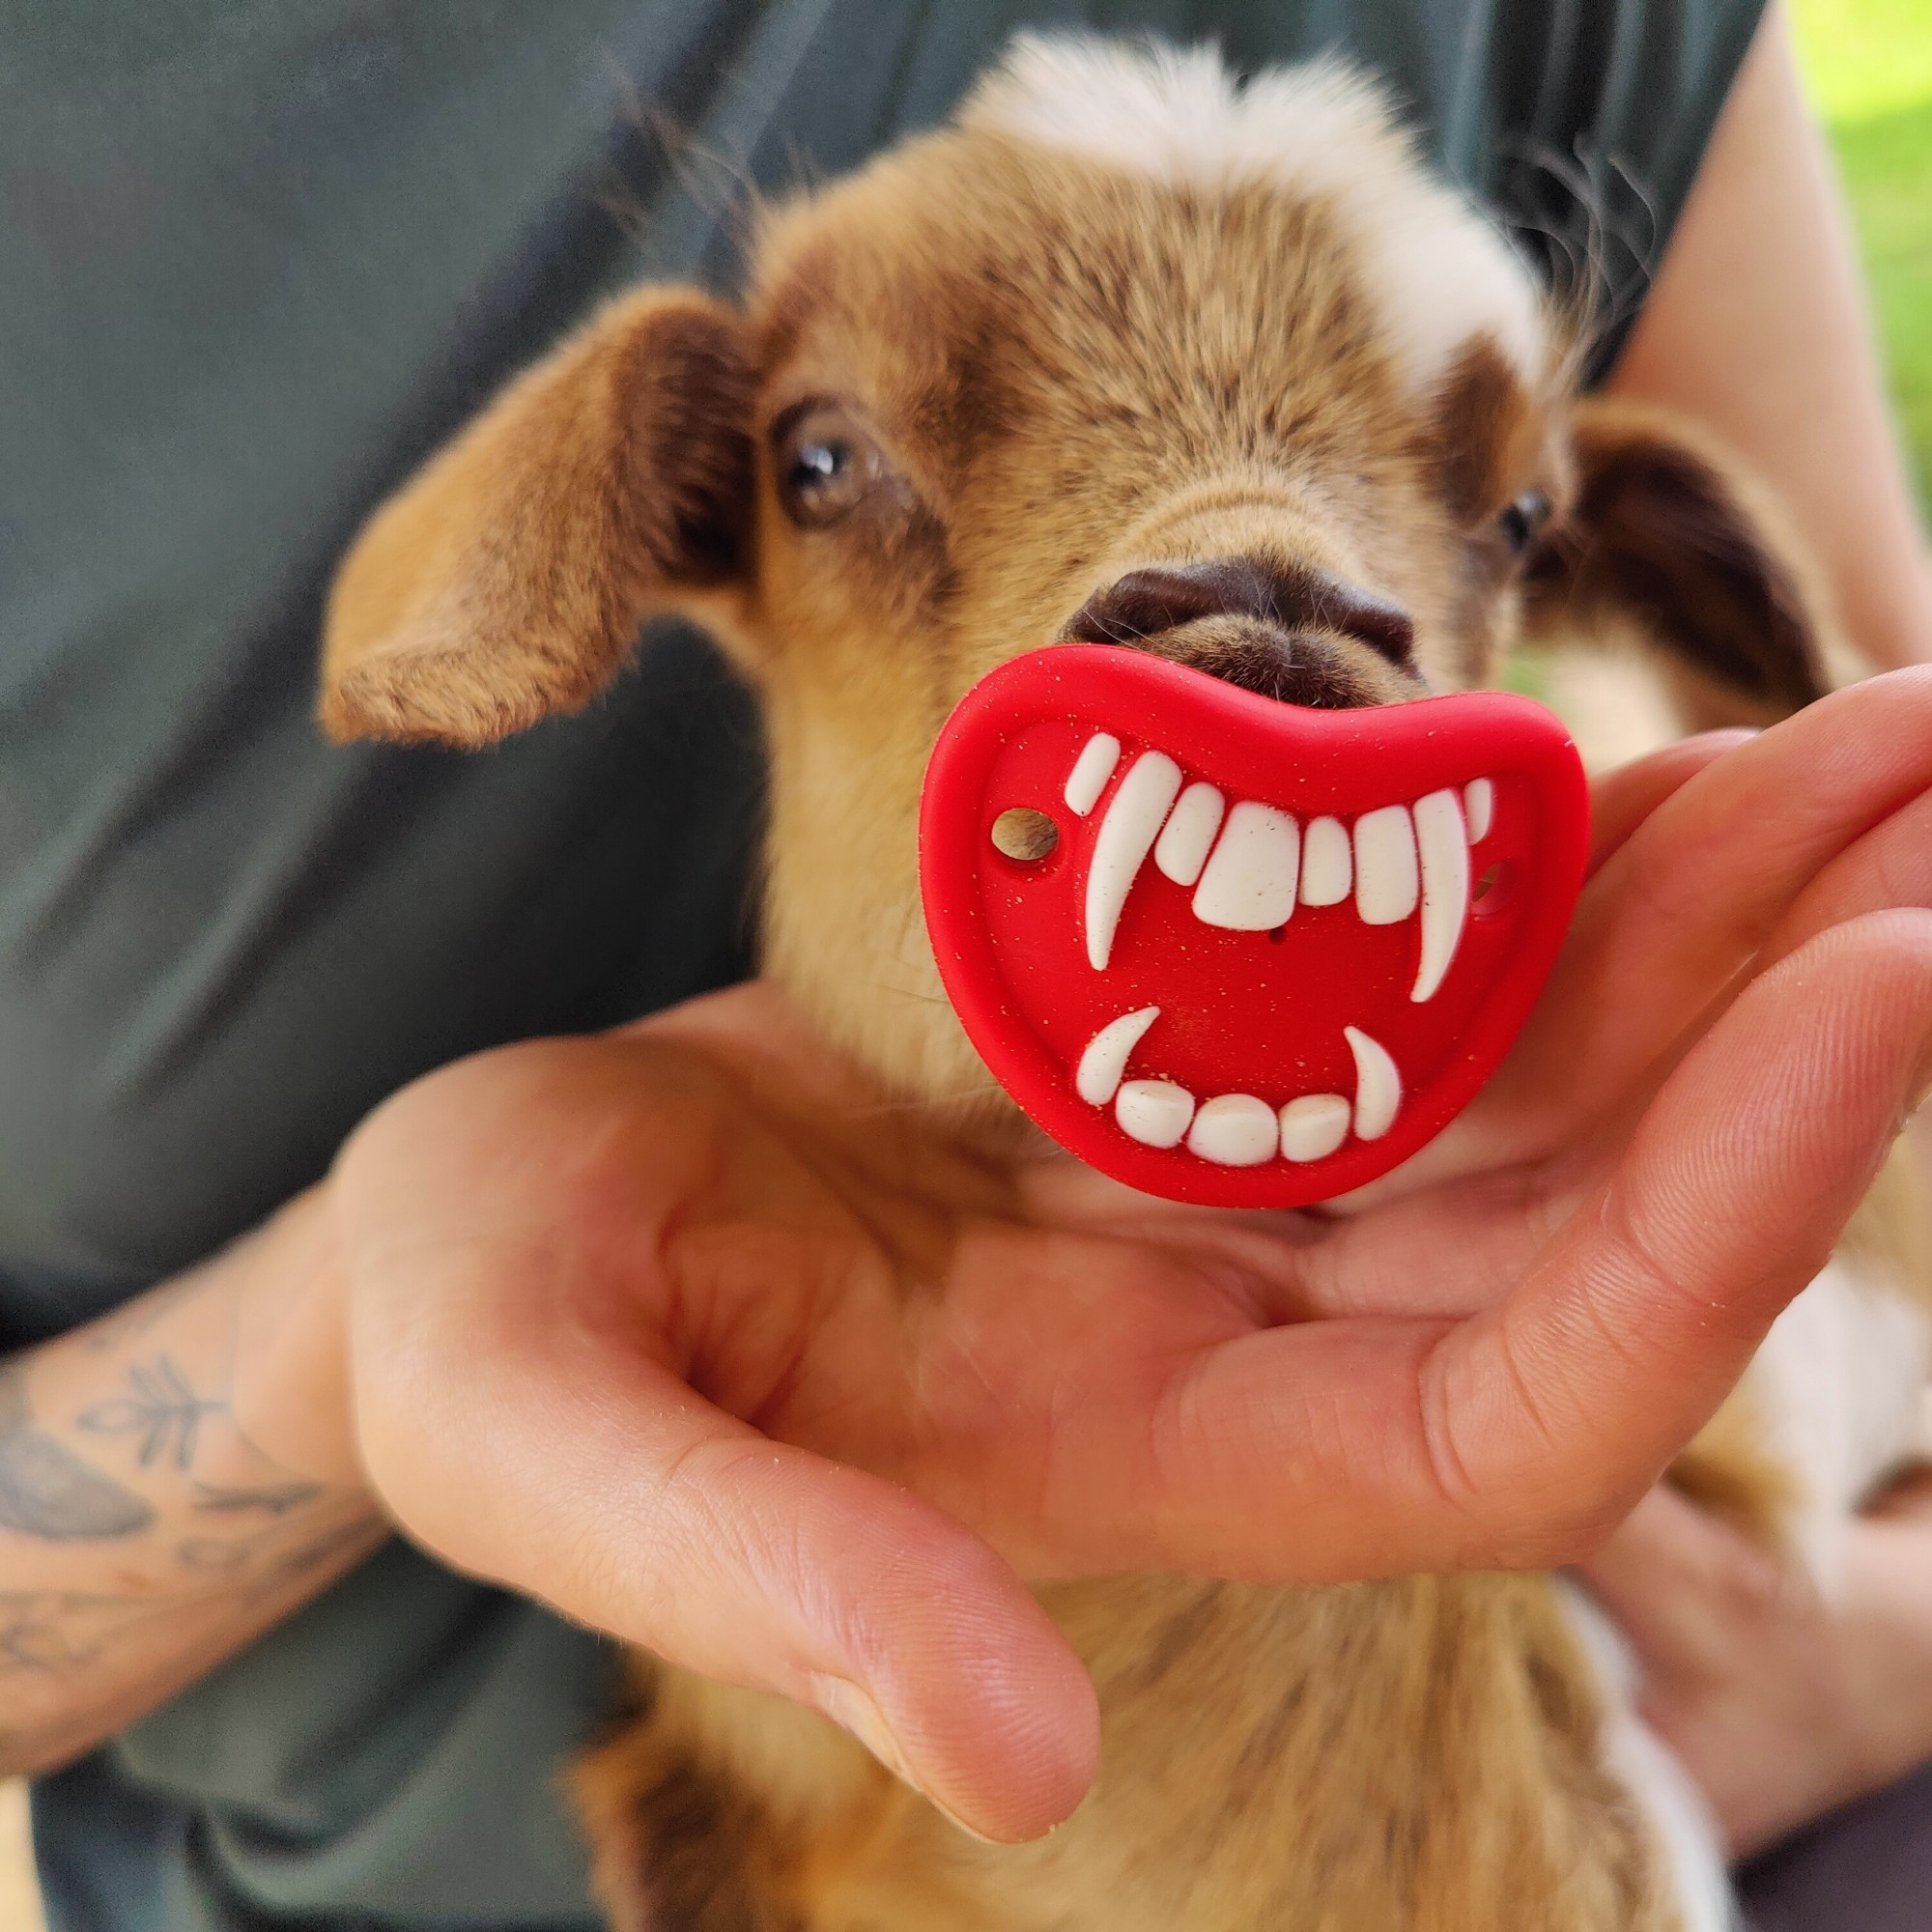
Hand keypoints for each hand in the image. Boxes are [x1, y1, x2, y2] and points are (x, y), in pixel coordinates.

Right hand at [241, 669, 1931, 1841]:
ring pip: (1536, 1083)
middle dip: (1796, 1017)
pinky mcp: (1168, 1076)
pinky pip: (1406, 979)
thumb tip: (1015, 1756)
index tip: (1881, 983)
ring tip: (1884, 732)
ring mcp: (1215, 1204)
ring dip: (1715, 917)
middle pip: (1595, 1218)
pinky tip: (1646, 751)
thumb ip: (765, 1584)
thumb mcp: (562, 1450)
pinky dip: (1534, 871)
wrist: (482, 1226)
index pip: (1517, 1416)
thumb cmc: (488, 1337)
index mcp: (1136, 1468)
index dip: (1719, 1229)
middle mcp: (1233, 1346)